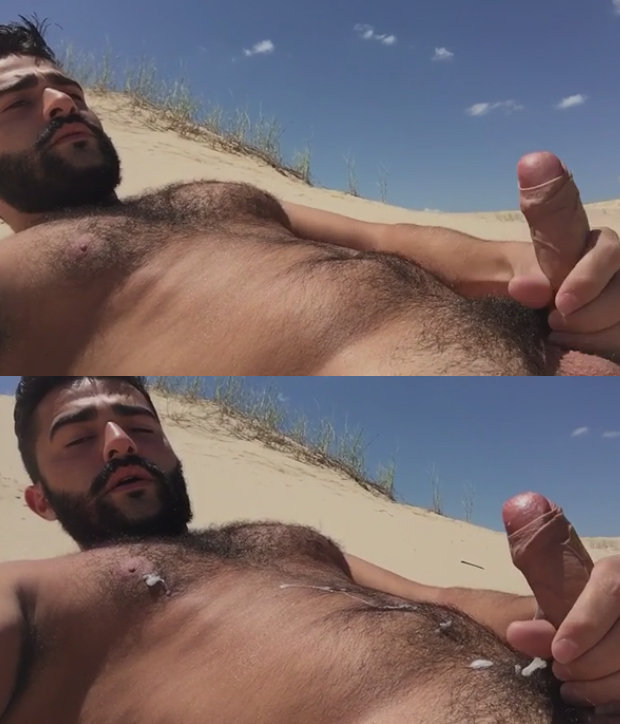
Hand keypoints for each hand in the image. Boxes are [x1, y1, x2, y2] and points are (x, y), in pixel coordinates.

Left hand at [507, 152, 619, 360]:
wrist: (537, 298)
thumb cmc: (536, 279)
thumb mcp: (524, 273)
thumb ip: (526, 278)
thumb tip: (522, 288)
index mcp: (600, 245)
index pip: (609, 253)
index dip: (588, 280)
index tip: (560, 303)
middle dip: (587, 316)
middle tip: (552, 322)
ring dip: (591, 335)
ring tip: (557, 335)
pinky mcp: (618, 322)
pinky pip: (618, 338)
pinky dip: (596, 346)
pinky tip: (571, 344)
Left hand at [507, 557, 619, 711]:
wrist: (608, 612)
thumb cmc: (581, 605)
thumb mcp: (566, 602)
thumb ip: (544, 617)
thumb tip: (515, 635)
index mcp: (616, 573)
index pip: (610, 593)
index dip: (584, 625)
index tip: (558, 652)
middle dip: (588, 664)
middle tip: (559, 671)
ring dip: (600, 687)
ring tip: (571, 689)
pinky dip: (612, 697)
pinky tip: (593, 700)